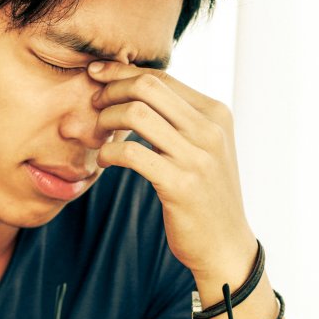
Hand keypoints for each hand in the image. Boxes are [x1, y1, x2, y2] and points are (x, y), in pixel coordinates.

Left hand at [88, 60, 256, 285]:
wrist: (225, 246)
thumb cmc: (206, 195)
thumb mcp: (204, 148)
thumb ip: (180, 119)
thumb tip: (136, 87)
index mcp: (216, 113)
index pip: (162, 77)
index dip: (123, 72)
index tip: (96, 75)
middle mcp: (210, 129)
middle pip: (147, 86)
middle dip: (111, 90)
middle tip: (93, 105)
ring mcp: (197, 157)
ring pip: (136, 113)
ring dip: (105, 120)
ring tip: (97, 135)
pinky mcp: (180, 185)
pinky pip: (131, 153)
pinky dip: (108, 152)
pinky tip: (104, 161)